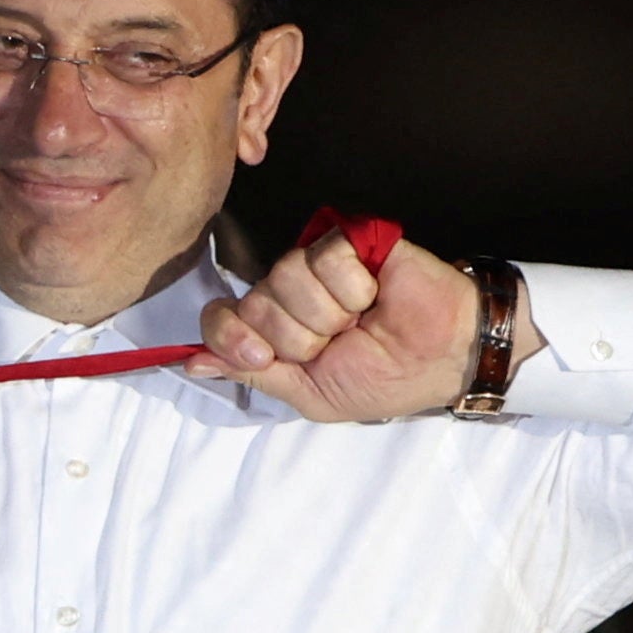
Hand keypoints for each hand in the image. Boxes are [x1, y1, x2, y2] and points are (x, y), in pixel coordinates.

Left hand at [189, 231, 504, 422]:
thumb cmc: (384, 378)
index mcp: (274, 329)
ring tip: (362, 318)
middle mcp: (287, 292)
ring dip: (330, 313)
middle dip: (300, 336)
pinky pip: (324, 255)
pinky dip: (353, 286)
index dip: (234, 337)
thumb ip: (253, 374)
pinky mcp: (347, 238)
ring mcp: (315, 262)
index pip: (220, 317)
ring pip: (285, 277)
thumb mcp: (311, 393)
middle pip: (254, 302)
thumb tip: (190, 365)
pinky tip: (374, 294)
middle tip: (340, 340)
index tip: (264, 356)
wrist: (442, 356)